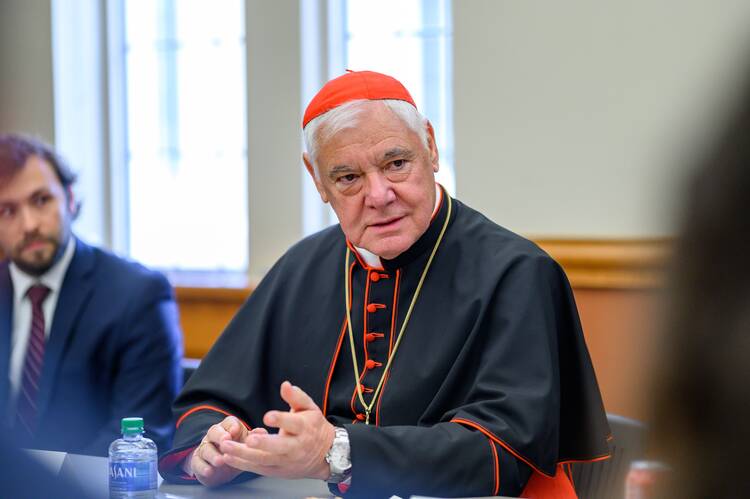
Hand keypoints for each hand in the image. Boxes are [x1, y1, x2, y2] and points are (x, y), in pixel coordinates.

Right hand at [187, 415, 266, 486]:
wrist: (221, 470)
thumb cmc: (236, 452)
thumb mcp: (246, 446)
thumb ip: (253, 439)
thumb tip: (263, 432)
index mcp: (228, 429)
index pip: (229, 422)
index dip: (232, 426)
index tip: (237, 430)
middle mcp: (214, 436)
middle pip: (214, 431)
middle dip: (220, 436)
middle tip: (226, 441)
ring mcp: (205, 448)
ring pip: (206, 448)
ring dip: (213, 454)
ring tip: (220, 461)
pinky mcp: (197, 461)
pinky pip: (197, 463)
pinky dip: (202, 467)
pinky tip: (209, 471)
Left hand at [219, 381, 335, 479]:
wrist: (326, 454)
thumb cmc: (314, 427)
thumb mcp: (310, 408)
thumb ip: (296, 396)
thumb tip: (285, 385)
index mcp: (305, 428)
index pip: (293, 424)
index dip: (281, 420)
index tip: (268, 416)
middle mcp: (296, 446)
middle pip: (279, 446)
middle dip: (262, 444)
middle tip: (248, 439)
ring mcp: (287, 461)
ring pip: (265, 460)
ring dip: (244, 455)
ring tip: (227, 447)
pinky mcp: (278, 471)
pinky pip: (259, 469)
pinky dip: (243, 464)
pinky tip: (229, 458)